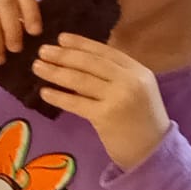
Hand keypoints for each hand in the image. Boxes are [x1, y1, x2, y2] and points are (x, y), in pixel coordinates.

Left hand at [31, 34, 169, 168]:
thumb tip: (78, 62)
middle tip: (42, 50)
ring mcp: (118, 98)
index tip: (61, 38)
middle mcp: (130, 80)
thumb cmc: (141, 120)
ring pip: (80, 80)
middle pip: (90, 62)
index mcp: (138, 71)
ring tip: (37, 67)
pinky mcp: (106, 116)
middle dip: (63, 55)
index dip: (81, 43)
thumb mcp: (136, 90)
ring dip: (55, 72)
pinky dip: (58, 96)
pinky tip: (44, 92)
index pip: (105, 51)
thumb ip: (114, 76)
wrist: (153, 152)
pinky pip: (76, 103)